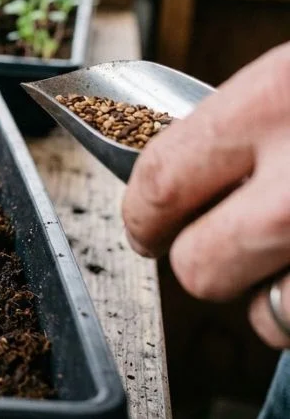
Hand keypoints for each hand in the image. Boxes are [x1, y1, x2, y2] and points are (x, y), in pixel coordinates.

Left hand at [123, 42, 289, 346]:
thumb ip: (245, 123)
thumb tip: (180, 170)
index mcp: (273, 102)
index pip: (159, 180)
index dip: (141, 215)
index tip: (143, 226)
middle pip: (201, 267)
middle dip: (201, 260)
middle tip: (216, 240)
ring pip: (272, 316)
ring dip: (276, 297)